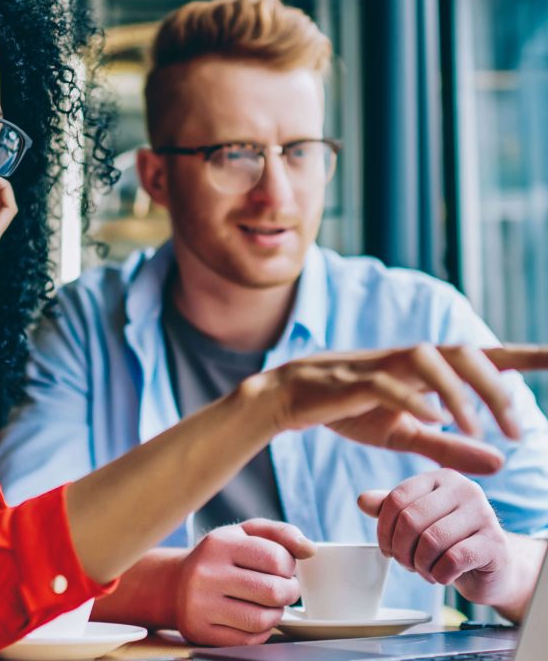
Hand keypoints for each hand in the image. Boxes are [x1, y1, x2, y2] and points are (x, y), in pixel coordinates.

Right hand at [174, 519, 313, 645]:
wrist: (174, 584)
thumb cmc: (219, 557)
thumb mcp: (244, 533)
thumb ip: (280, 534)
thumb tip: (309, 549)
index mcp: (219, 543)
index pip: (276, 558)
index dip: (289, 566)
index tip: (282, 568)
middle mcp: (206, 573)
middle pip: (273, 591)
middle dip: (289, 592)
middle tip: (283, 589)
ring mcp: (200, 604)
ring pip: (262, 619)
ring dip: (276, 614)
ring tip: (268, 604)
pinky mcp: (200, 631)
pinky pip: (248, 640)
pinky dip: (259, 631)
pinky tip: (252, 618)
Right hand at [243, 344, 547, 474]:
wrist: (289, 399)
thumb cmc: (348, 410)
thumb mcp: (404, 434)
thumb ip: (450, 447)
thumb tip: (502, 461)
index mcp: (426, 370)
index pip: (484, 356)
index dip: (526, 356)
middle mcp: (409, 359)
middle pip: (464, 353)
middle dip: (496, 386)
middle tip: (517, 430)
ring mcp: (381, 365)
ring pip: (430, 359)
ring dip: (459, 393)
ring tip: (475, 428)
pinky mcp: (353, 380)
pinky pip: (389, 383)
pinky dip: (415, 398)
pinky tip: (435, 419)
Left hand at [358, 470, 517, 606]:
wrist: (492, 567)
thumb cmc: (450, 541)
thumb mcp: (418, 521)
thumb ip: (391, 508)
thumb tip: (362, 500)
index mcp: (441, 478)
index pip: (397, 498)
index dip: (383, 529)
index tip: (386, 549)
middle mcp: (465, 490)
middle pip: (411, 519)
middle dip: (400, 549)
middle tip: (405, 564)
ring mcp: (484, 515)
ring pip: (431, 540)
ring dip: (419, 564)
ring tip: (424, 570)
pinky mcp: (495, 543)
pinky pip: (452, 560)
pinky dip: (439, 574)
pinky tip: (441, 576)